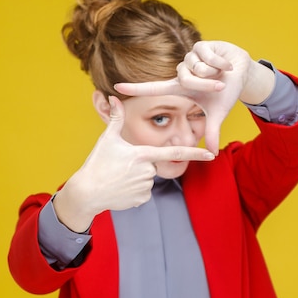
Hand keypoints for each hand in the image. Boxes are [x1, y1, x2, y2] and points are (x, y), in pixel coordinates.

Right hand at [53, 96, 214, 231]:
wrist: (87, 192)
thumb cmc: (97, 163)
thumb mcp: (107, 139)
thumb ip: (116, 118)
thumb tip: (113, 97)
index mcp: (143, 154)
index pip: (174, 153)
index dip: (194, 153)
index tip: (210, 154)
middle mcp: (148, 171)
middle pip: (153, 164)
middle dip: (140, 165)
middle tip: (121, 168)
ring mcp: (145, 187)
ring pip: (147, 179)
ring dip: (136, 178)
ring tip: (118, 178)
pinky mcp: (141, 199)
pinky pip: (143, 192)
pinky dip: (133, 190)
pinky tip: (120, 189)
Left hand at [114, 41, 273, 153]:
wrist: (243, 73)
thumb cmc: (227, 92)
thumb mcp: (218, 114)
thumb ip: (212, 132)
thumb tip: (212, 154)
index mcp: (180, 87)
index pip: (154, 88)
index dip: (136, 89)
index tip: (116, 87)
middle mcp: (182, 71)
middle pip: (186, 79)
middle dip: (206, 84)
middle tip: (219, 85)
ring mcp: (190, 57)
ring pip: (197, 68)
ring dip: (215, 72)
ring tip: (222, 72)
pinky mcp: (201, 45)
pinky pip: (208, 57)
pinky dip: (221, 63)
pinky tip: (226, 63)